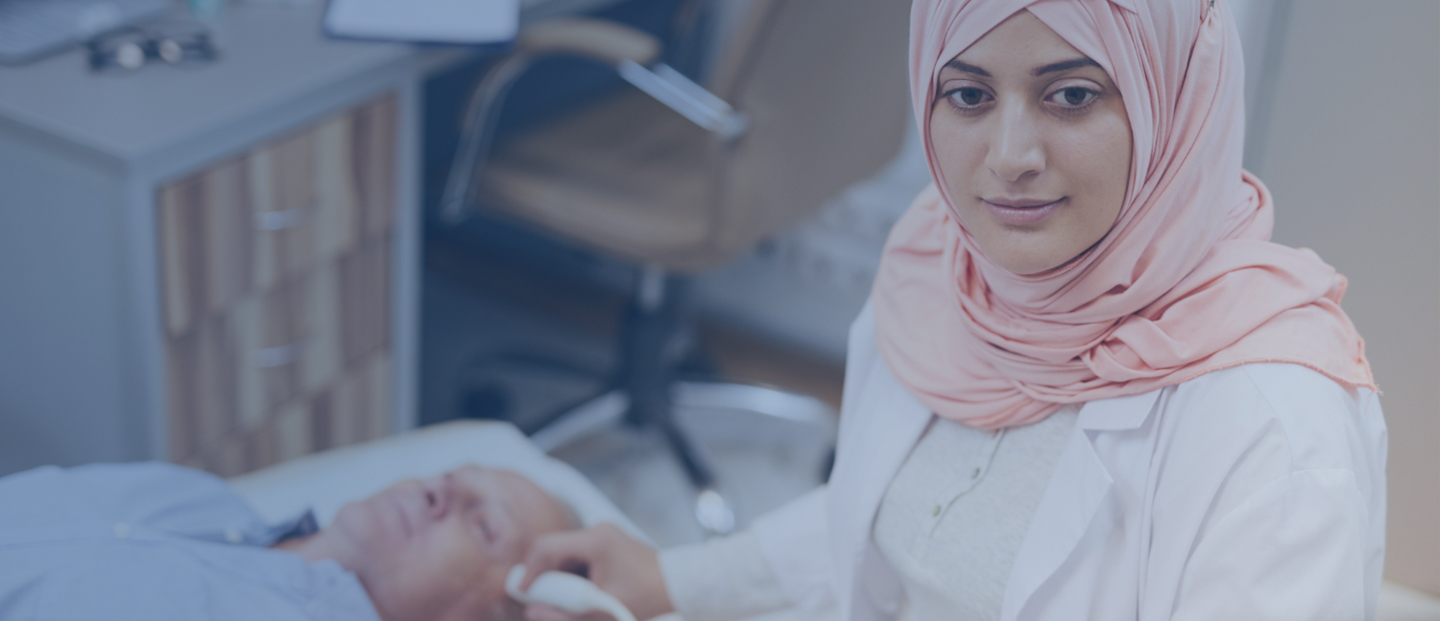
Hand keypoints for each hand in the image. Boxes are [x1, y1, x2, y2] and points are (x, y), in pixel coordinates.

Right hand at [519, 522, 672, 620]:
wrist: (680, 585)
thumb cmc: (647, 598)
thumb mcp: (601, 612)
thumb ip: (563, 615)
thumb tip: (531, 611)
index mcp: (596, 541)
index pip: (546, 547)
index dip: (528, 570)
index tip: (522, 592)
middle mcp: (598, 531)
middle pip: (553, 549)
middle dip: (545, 577)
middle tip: (543, 601)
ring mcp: (604, 534)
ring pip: (565, 553)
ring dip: (560, 577)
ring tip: (569, 600)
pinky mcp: (609, 541)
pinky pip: (579, 555)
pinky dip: (574, 574)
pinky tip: (583, 593)